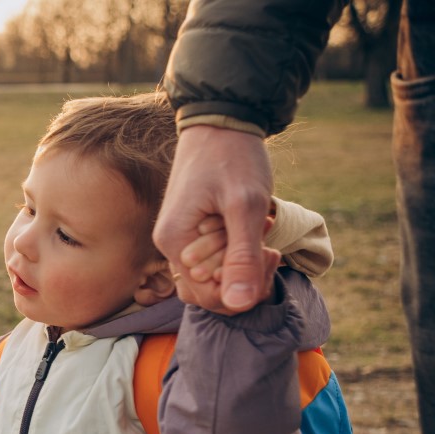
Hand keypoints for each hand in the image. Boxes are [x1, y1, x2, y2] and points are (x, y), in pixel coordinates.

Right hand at [154, 125, 273, 312]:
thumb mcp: (245, 206)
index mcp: (175, 242)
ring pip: (212, 279)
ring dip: (242, 266)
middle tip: (270, 247)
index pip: (209, 296)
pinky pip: (213, 261)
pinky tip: (253, 230)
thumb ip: (242, 257)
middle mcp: (170, 246)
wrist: (222, 122)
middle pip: (209, 292)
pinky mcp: (191, 233)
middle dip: (246, 277)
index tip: (270, 254)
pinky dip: (236, 254)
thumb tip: (240, 304)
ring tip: (261, 237)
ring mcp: (180, 240)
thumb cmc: (233, 158)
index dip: (245, 289)